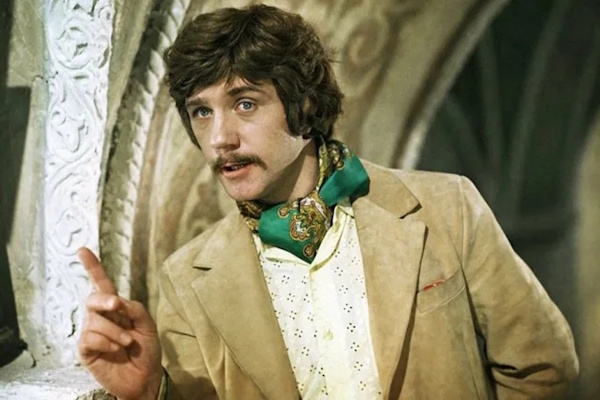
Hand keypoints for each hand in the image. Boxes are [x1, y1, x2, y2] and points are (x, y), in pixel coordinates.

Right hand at [77, 247, 162, 399]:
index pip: (103, 284)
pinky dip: (107, 342)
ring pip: (95, 321)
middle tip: (117, 306)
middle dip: (105, 300)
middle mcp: (101, 317)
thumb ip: (134, 308)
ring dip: (115, 331)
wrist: (145, 377)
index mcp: (116, 307)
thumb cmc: (147, 350)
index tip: (83, 250)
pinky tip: (116, 350)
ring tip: (127, 343)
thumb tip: (117, 301)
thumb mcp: (147, 324)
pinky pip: (90, 338)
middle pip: (93, 298)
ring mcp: (92, 333)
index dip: (93, 267)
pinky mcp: (86, 349)